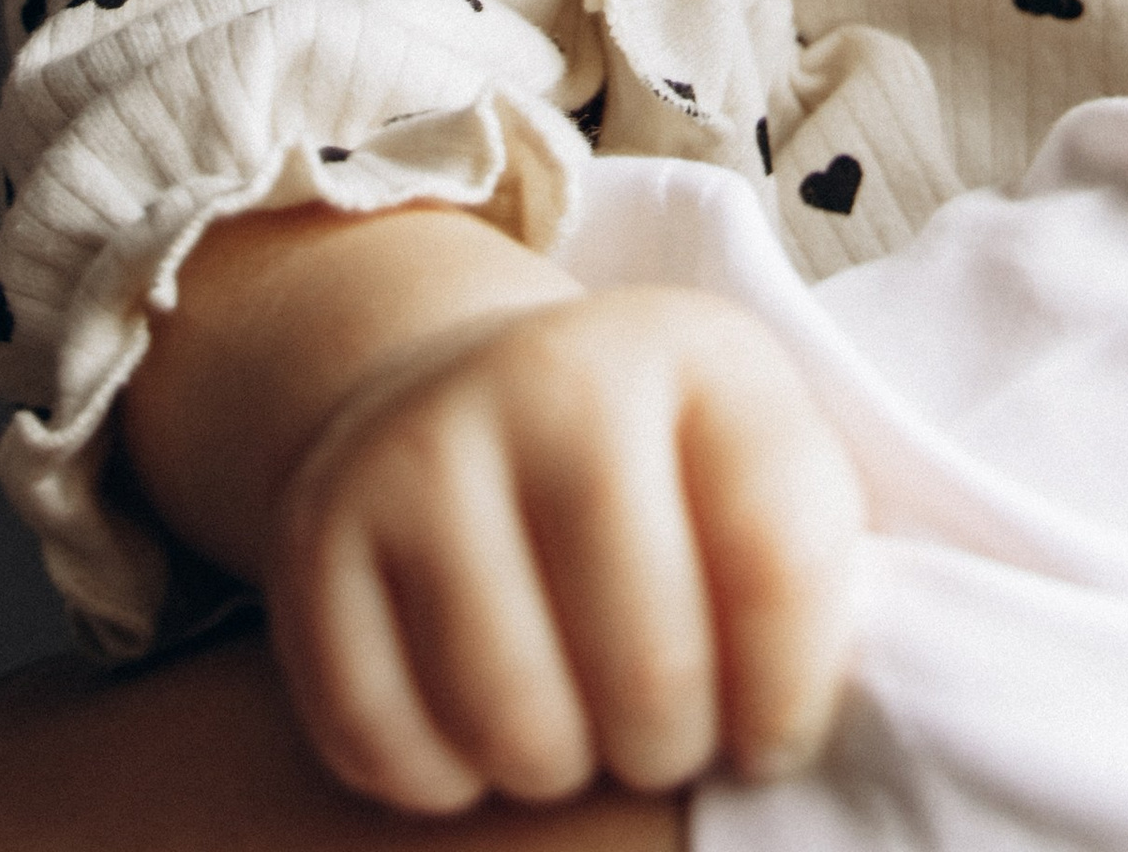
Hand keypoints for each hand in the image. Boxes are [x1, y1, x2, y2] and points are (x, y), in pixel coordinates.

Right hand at [266, 282, 863, 816]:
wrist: (472, 390)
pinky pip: (385, 745)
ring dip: (558, 769)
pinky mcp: (318, 530)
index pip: (778, 564)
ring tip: (578, 719)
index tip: (770, 728)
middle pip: (650, 669)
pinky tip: (476, 717)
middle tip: (661, 731)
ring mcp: (422, 447)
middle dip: (669, 747)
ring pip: (518, 727)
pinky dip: (440, 777)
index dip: (791, 694)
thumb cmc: (660, 475)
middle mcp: (552, 374)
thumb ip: (809, 574)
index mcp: (695, 350)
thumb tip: (788, 732)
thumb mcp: (765, 470)